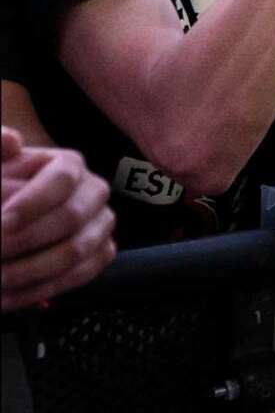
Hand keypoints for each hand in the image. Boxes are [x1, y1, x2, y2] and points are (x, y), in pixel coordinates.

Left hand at [2, 128, 116, 311]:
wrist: (10, 220)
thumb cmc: (3, 189)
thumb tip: (10, 140)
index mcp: (70, 165)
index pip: (62, 179)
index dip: (32, 203)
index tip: (2, 223)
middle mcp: (94, 191)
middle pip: (70, 218)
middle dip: (25, 243)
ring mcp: (102, 224)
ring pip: (76, 252)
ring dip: (29, 272)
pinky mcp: (102, 253)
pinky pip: (81, 276)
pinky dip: (42, 290)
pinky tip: (8, 297)